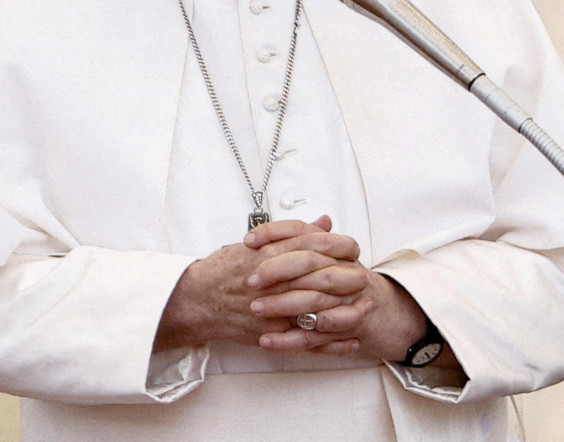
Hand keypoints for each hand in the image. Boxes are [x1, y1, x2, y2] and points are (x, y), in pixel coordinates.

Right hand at [153, 216, 362, 350]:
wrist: (197, 300)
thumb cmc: (225, 270)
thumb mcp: (258, 243)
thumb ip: (294, 233)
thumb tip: (325, 222)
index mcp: (271, 252)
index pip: (315, 244)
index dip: (339, 246)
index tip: (353, 249)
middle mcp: (275, 278)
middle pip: (322, 276)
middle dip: (349, 277)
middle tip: (365, 277)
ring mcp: (274, 307)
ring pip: (320, 309)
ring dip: (348, 309)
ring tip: (366, 307)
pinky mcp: (273, 332)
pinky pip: (309, 339)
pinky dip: (333, 341)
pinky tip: (350, 339)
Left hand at [247, 224, 458, 367]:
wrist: (386, 313)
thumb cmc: (350, 282)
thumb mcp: (332, 255)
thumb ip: (309, 237)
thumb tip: (286, 218)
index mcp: (339, 249)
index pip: (306, 232)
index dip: (276, 234)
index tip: (249, 240)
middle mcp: (346, 270)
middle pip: (311, 263)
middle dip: (278, 270)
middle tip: (251, 279)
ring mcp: (349, 301)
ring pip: (313, 302)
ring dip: (281, 307)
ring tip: (255, 309)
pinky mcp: (346, 330)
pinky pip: (316, 336)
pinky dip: (290, 340)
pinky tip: (267, 339)